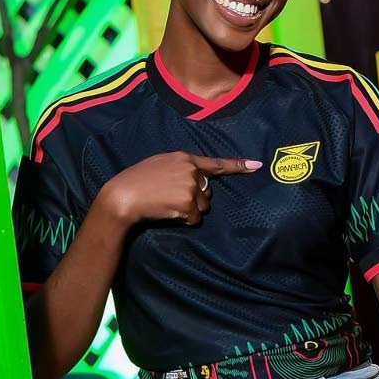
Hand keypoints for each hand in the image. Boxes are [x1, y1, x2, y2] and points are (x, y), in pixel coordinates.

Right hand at [99, 152, 261, 226]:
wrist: (122, 195)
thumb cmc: (135, 180)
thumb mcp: (159, 164)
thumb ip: (179, 168)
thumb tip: (195, 181)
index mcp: (184, 158)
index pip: (216, 163)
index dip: (238, 165)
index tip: (257, 166)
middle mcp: (191, 171)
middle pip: (207, 191)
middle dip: (194, 198)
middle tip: (169, 197)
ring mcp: (191, 187)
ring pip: (202, 207)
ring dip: (189, 210)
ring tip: (166, 204)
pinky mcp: (188, 204)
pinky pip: (195, 218)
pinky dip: (184, 220)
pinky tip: (167, 212)